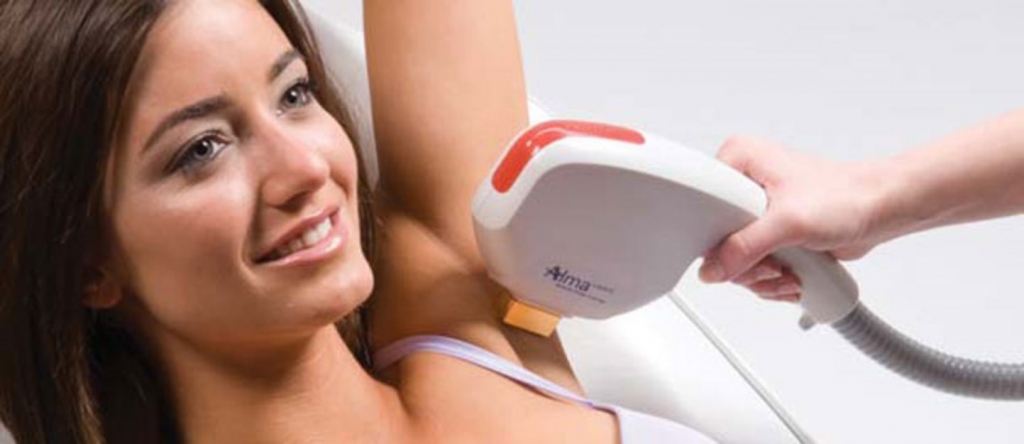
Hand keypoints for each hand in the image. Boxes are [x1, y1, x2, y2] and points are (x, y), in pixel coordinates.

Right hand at [698, 137, 891, 301]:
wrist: (879, 210)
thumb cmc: (846, 196)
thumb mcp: (788, 221)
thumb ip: (744, 247)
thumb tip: (713, 269)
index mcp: (738, 161)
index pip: (703, 204)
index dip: (717, 236)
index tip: (747, 246)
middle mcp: (743, 184)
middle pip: (717, 240)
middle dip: (748, 264)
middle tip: (774, 261)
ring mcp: (754, 212)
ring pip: (734, 260)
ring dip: (762, 277)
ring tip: (789, 269)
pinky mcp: (768, 234)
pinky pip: (752, 267)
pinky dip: (772, 280)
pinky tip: (793, 273)